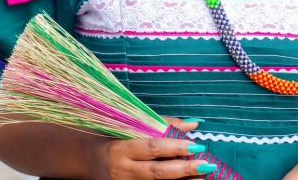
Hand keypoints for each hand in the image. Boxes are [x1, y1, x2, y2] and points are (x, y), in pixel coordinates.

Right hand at [92, 118, 214, 179]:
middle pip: (156, 172)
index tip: (196, 145)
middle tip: (207, 165)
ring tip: (203, 175)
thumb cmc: (117, 136)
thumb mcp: (134, 126)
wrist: (90, 160)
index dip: (174, 147)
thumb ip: (164, 124)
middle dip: (183, 169)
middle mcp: (124, 170)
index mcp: (123, 148)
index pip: (152, 147)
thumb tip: (194, 124)